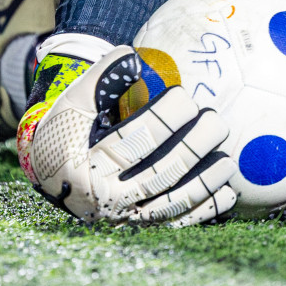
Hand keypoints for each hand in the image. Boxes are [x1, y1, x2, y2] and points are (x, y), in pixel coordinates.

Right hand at [17, 45, 236, 224]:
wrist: (56, 177)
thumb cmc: (66, 133)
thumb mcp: (69, 105)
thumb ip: (98, 81)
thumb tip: (133, 57)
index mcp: (84, 168)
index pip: (130, 142)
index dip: (161, 120)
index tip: (186, 97)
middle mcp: (104, 200)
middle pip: (158, 174)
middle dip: (192, 148)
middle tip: (217, 122)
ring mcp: (124, 218)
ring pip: (171, 203)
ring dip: (204, 183)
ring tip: (228, 160)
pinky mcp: (140, 227)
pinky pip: (176, 223)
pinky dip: (204, 210)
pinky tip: (228, 193)